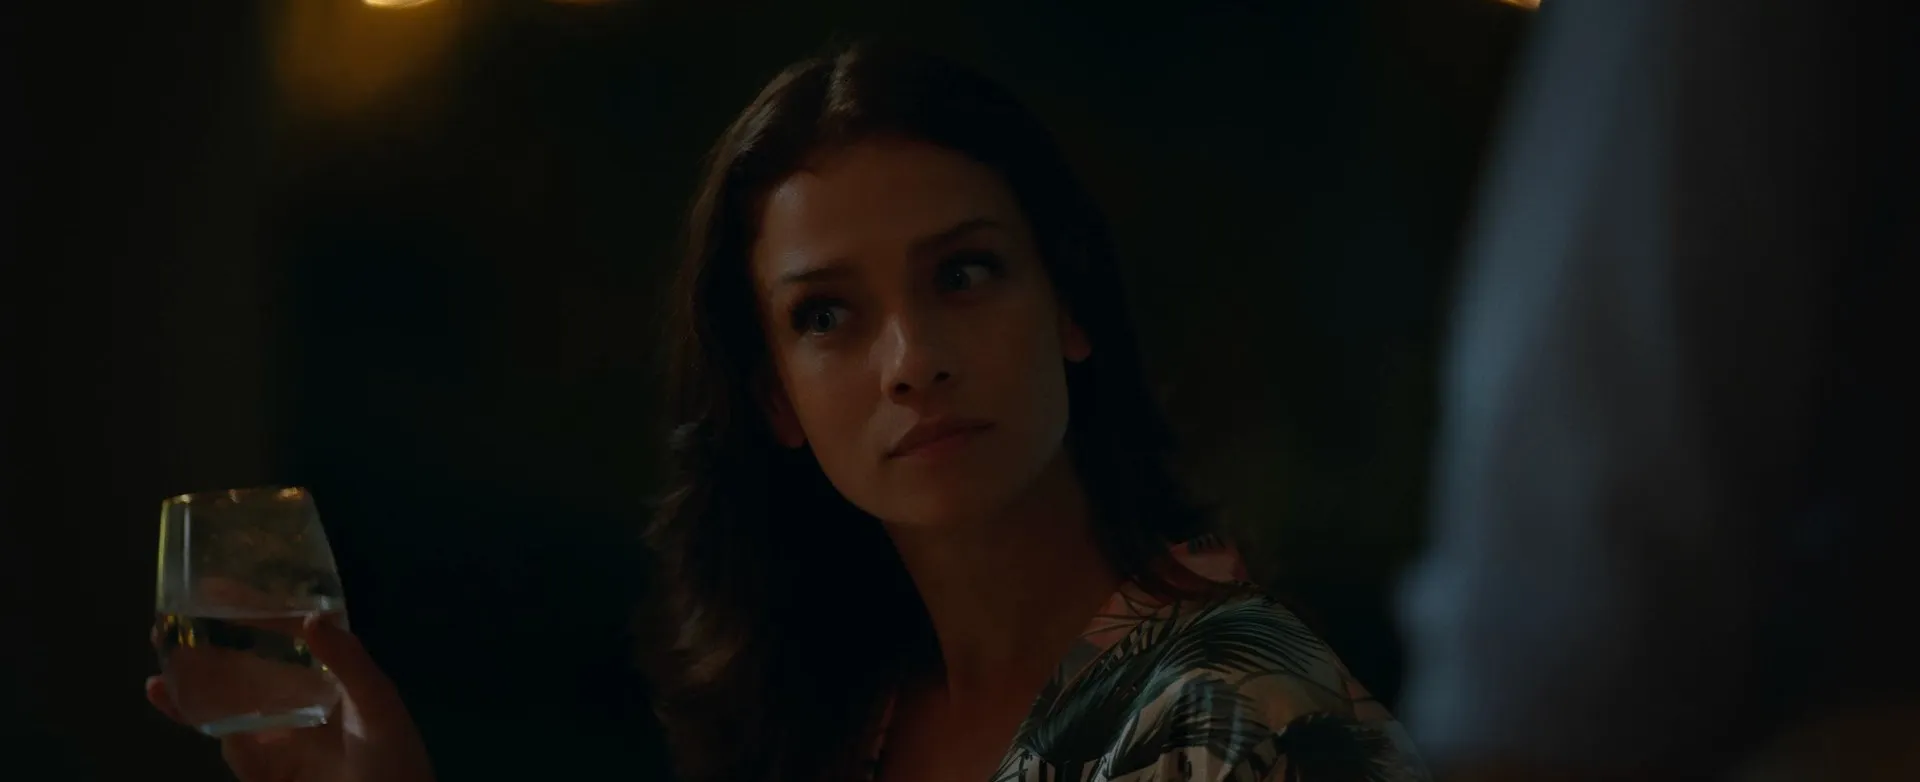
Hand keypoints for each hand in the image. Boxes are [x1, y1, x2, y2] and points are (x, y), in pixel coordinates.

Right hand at [147, 614, 434, 781]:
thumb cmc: (395, 761)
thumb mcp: (379, 705)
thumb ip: (349, 662)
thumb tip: (311, 616)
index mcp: (330, 678)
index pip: (285, 635)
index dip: (251, 610)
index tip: (215, 586)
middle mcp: (298, 702)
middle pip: (244, 668)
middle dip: (206, 649)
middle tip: (166, 626)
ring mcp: (278, 737)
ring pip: (225, 706)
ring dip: (191, 689)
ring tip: (161, 672)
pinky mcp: (264, 771)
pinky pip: (229, 745)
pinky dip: (202, 724)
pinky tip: (177, 701)